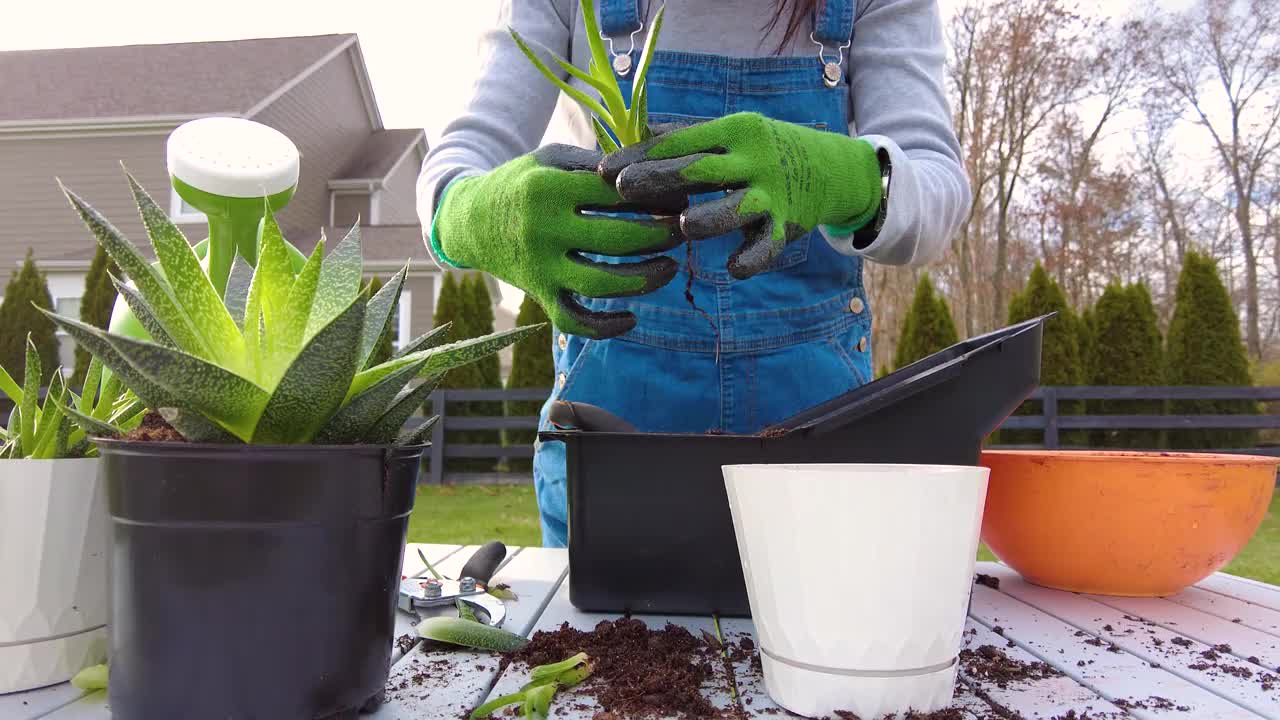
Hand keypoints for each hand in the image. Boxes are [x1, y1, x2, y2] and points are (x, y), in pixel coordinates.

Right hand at [433, 145, 682, 338]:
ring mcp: (541, 267)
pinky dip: (606, 326)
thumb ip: (597, 165)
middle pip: (618, 239)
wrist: (468, 220)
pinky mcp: (539, 295)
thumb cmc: (522, 183)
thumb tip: (656, 170)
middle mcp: (544, 230)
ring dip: (645, 279)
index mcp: (550, 188)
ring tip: (671, 267)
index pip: (617, 193)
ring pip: (602, 284)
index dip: (656, 196)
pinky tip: (632, 317)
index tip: (681, 196)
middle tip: (683, 230)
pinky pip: (576, 321)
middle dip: (661, 236)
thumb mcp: (551, 159)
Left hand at [598, 112, 883, 278]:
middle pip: (701, 169)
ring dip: (710, 217)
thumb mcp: (731, 134)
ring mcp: (773, 192)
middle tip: (622, 191)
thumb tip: (629, 135)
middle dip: (659, 179)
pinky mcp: (789, 225)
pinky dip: (752, 257)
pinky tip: (733, 268)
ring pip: (737, 207)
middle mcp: (754, 158)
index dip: (640, 155)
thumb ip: (685, 139)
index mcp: (734, 130)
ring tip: (683, 226)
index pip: (680, 141)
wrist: (835, 168)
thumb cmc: (765, 151)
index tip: (604, 169)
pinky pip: (769, 245)